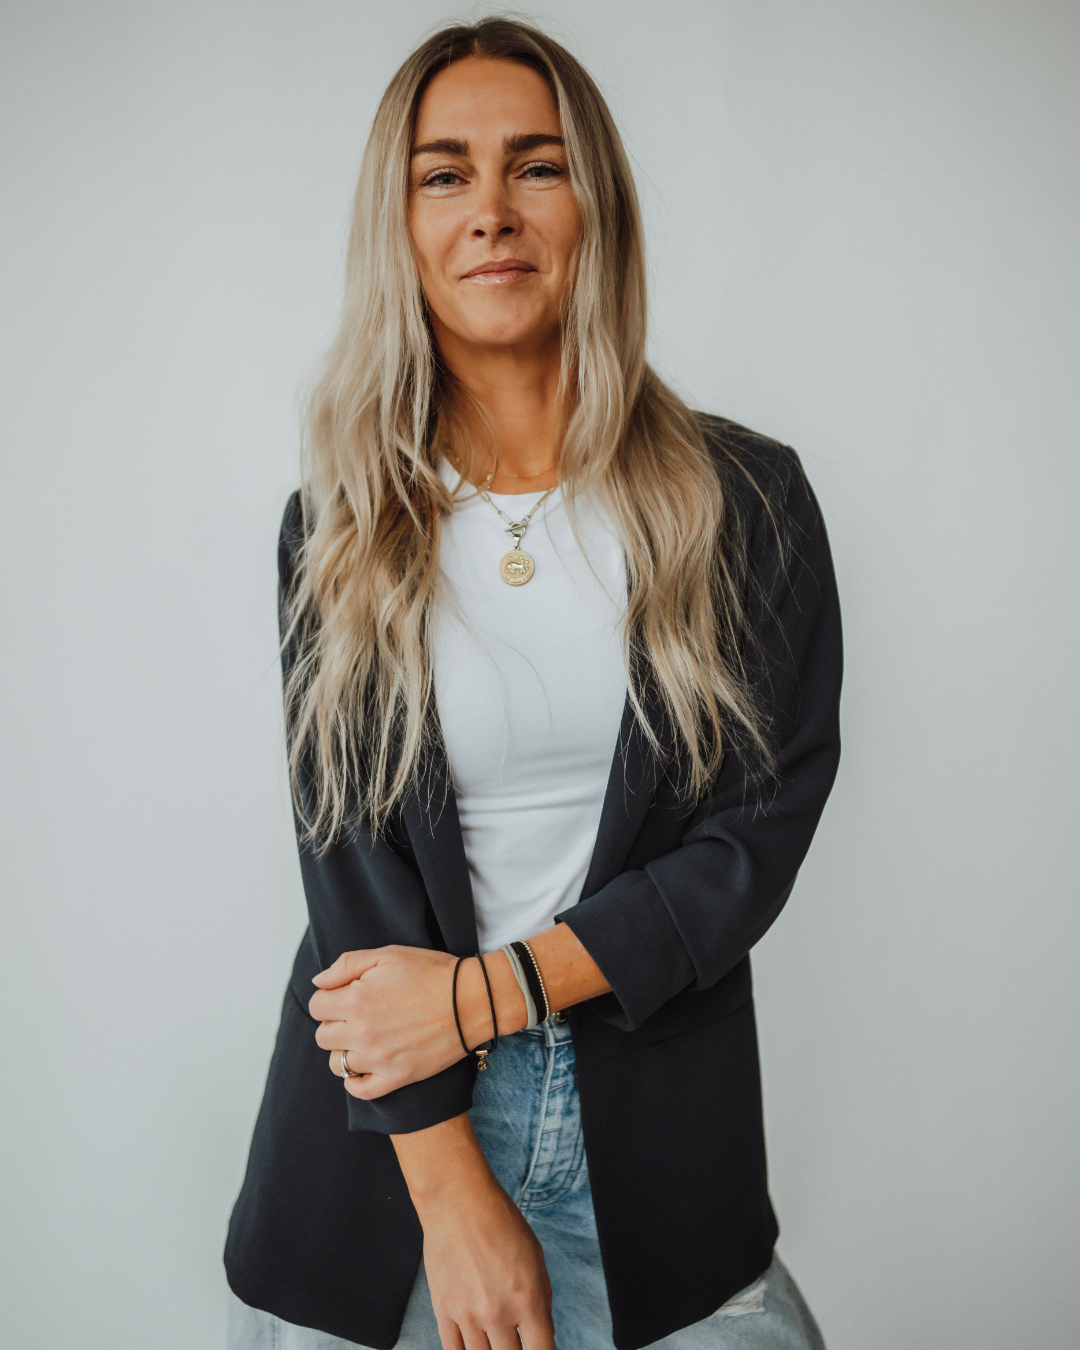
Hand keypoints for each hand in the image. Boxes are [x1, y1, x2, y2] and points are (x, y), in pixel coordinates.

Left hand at [309, 946, 524, 1099]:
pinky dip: (355, 1080)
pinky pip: (359, 1089)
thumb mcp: (387, 955)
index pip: (317, 1006)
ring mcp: (379, 1059)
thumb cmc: (431, 972)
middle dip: (335, 1022)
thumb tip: (318, 981)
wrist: (471, 1000)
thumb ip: (346, 965)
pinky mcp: (396, 1077)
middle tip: (358, 1014)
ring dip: (345, 1049)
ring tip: (366, 1036)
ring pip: (337, 1063)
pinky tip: (365, 1064)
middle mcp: (362, 1032)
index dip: (329, 997)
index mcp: (357, 999)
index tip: (347, 994)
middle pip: (323, 1036)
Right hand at [394, 1114, 555, 1349]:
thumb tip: (540, 1332)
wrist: (458, 1202)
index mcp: (528, 1299)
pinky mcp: (444, 1310)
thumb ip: (540, 1300)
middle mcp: (498, 1313)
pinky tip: (473, 1346)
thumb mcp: (536, 1258)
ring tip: (495, 1340)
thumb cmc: (499, 1222)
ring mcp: (468, 1314)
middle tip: (515, 1342)